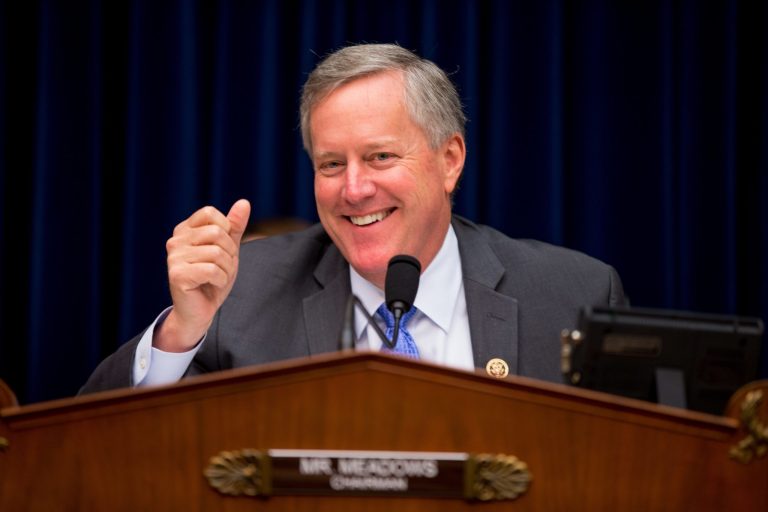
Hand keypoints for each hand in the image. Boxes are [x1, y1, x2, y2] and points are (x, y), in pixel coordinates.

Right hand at [154, 199, 250, 351]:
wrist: (199, 311)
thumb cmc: (212, 279)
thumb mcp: (228, 249)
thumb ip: (235, 226)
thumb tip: (244, 202)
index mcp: (185, 230)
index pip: (210, 213)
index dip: (226, 231)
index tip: (222, 249)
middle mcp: (175, 241)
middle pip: (217, 233)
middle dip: (229, 254)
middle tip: (221, 268)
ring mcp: (174, 257)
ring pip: (217, 253)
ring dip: (226, 270)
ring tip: (216, 278)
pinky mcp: (177, 275)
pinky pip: (212, 270)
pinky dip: (220, 280)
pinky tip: (211, 285)